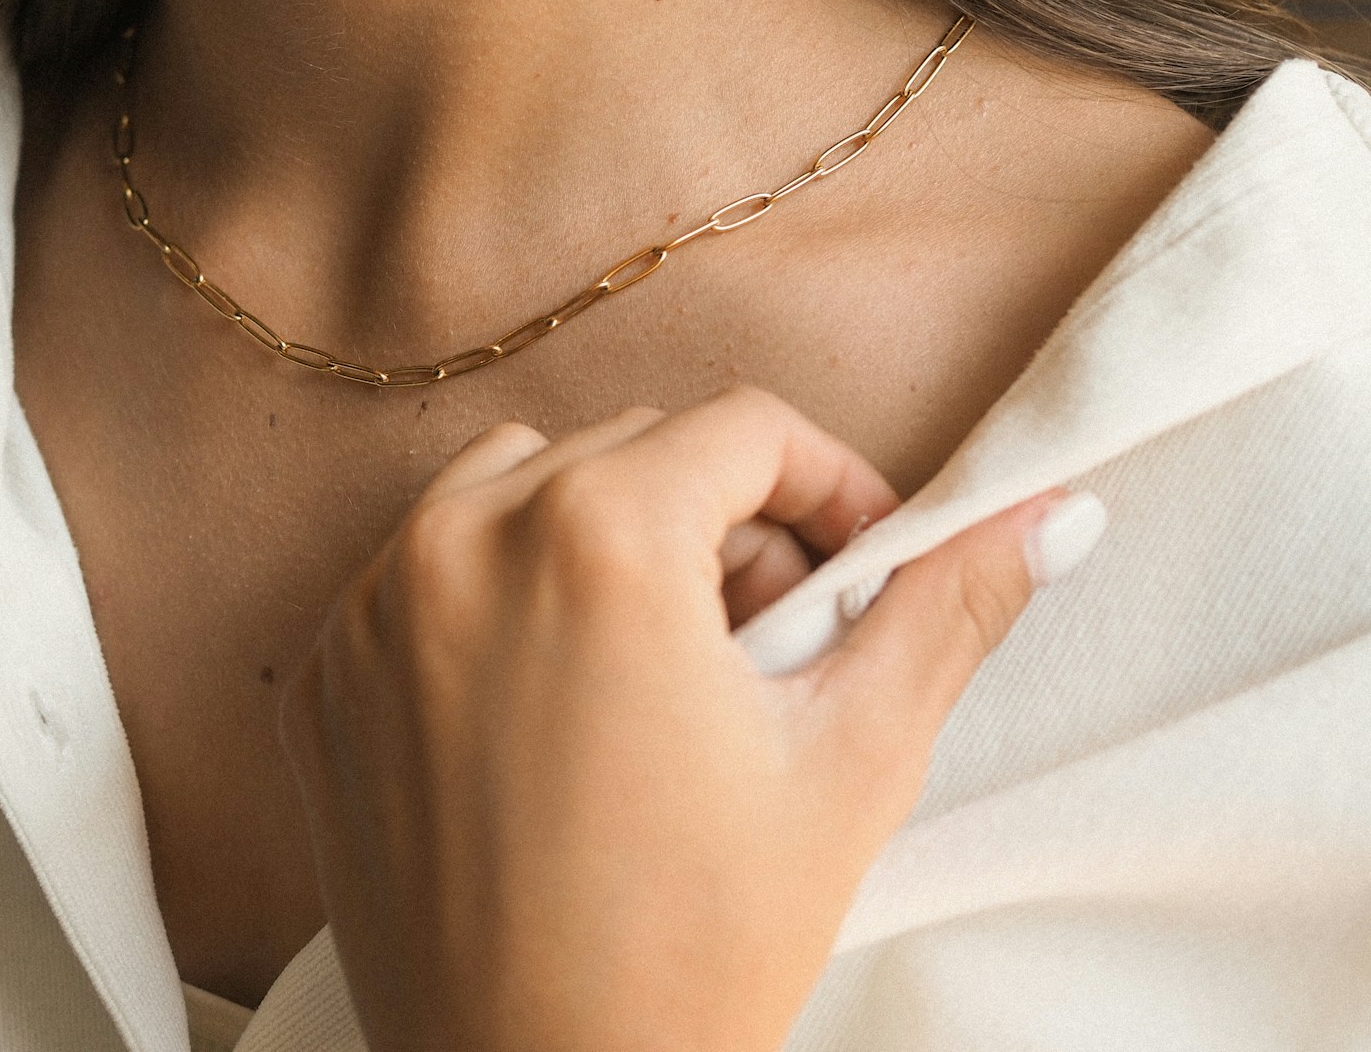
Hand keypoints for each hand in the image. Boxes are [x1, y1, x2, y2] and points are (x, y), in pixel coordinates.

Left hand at [280, 385, 1094, 1051]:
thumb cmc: (700, 945)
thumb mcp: (850, 763)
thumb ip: (945, 610)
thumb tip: (1049, 514)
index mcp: (597, 536)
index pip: (744, 428)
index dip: (829, 487)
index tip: (857, 567)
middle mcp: (461, 540)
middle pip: (633, 450)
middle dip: (722, 525)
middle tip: (767, 649)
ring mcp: (371, 606)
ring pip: (517, 487)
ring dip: (603, 540)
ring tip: (660, 670)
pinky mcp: (323, 675)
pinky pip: (421, 570)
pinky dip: (497, 599)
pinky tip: (554, 711)